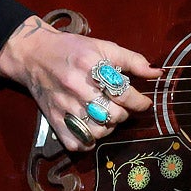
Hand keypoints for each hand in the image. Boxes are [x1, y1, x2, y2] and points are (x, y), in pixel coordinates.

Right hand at [0, 14, 158, 150]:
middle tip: (121, 106)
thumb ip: (132, 60)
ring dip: (108, 128)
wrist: (33, 54)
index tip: (143, 102)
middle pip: (113, 115)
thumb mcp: (103, 47)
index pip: (124, 93)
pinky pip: (76, 143)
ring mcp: (64, 106)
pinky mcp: (53, 119)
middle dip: (124, 113)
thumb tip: (157, 73)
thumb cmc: (72, 49)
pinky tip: (91, 128)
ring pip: (97, 132)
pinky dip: (88, 141)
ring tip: (107, 116)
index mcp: (91, 66)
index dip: (140, 101)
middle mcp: (77, 88)